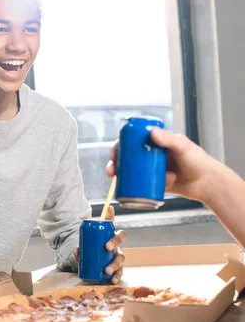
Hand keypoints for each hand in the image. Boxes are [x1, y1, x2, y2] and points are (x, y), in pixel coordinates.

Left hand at [73, 205, 126, 283]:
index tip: (109, 208)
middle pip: (120, 237)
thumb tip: (76, 251)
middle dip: (115, 242)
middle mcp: (115, 244)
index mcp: (107, 235)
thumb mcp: (83, 248)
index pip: (111, 222)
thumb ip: (80, 249)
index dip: (110, 214)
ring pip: (121, 257)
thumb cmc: (89, 251)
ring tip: (107, 270)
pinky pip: (120, 271)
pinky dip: (117, 276)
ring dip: (115, 263)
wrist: (91, 264)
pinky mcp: (117, 268)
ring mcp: (117, 255)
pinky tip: (113, 280)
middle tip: (107, 248)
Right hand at [106, 127, 223, 202]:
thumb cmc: (199, 162)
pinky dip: (141, 188)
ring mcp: (153, 170)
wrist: (208, 184)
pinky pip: (143, 186)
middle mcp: (152, 156)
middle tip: (112, 170)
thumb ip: (169, 139)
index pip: (133, 142)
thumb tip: (152, 132)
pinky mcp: (156, 183)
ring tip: (120, 183)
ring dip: (122, 178)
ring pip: (132, 173)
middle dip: (116, 164)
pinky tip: (149, 189)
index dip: (120, 146)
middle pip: (128, 158)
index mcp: (157, 143)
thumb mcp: (183, 147)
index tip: (114, 151)